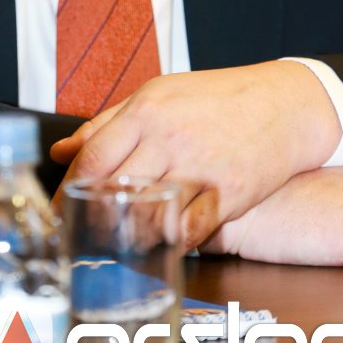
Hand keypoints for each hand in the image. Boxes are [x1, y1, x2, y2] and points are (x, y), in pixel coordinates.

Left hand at [50, 62, 341, 250]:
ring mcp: (200, 168)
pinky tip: (155, 247)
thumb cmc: (217, 98)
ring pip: (146, 215)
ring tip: (112, 244)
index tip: (58, 209)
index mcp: (148, 109)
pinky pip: (186, 231)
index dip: (69, 189)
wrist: (284, 104)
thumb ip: (107, 123)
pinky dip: (165, 245)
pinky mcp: (228, 195)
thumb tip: (61, 151)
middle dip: (90, 217)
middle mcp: (169, 138)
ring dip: (124, 236)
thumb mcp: (160, 94)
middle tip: (79, 234)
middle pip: (113, 189)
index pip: (93, 157)